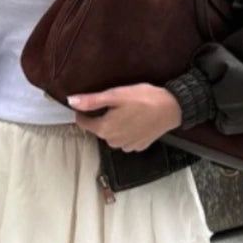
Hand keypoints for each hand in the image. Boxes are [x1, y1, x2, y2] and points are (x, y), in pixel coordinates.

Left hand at [68, 84, 182, 151]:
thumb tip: (71, 101)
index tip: (92, 102)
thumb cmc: (144, 99)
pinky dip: (128, 130)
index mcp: (104, 129)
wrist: (171, 109)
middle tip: (116, 103)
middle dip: (103, 117)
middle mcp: (113, 142)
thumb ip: (92, 101)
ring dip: (116, 124)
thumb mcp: (115, 95)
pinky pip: (126, 138)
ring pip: (113, 135)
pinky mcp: (137, 147)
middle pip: (99, 129)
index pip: (83, 123)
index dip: (84, 111)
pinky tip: (137, 119)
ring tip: (128, 110)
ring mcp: (126, 146)